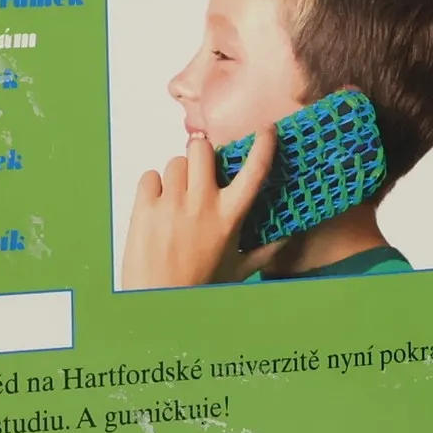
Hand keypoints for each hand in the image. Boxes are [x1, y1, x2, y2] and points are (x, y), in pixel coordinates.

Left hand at [121, 126, 277, 289]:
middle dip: (201, 154)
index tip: (267, 130)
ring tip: (176, 197)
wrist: (159, 302)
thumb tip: (288, 238)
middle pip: (201, 149)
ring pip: (175, 162)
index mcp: (228, 217)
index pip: (254, 172)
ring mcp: (171, 205)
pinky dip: (153, 186)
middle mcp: (201, 205)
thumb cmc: (200, 287)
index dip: (264, 146)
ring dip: (177, 174)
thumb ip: (265, 250)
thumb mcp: (239, 269)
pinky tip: (157, 205)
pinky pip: (150, 176)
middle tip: (199, 170)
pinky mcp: (145, 208)